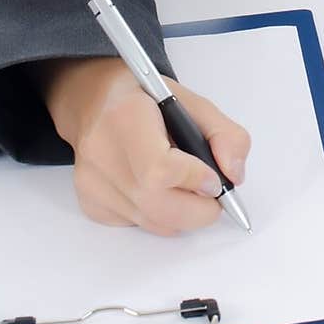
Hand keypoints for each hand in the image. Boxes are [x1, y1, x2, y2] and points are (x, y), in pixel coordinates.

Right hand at [32, 56, 250, 235]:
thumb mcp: (191, 101)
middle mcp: (101, 153)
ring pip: (152, 222)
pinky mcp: (90, 203)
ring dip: (182, 214)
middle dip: (199, 210)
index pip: (159, 170)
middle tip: (213, 195)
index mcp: (126, 117)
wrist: (94, 101)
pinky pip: (139, 224)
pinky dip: (159, 214)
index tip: (214, 179)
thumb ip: (224, 135)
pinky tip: (156, 187)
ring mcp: (91, 183)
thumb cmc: (145, 99)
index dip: (195, 180)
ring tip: (185, 185)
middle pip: (156, 206)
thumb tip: (233, 176)